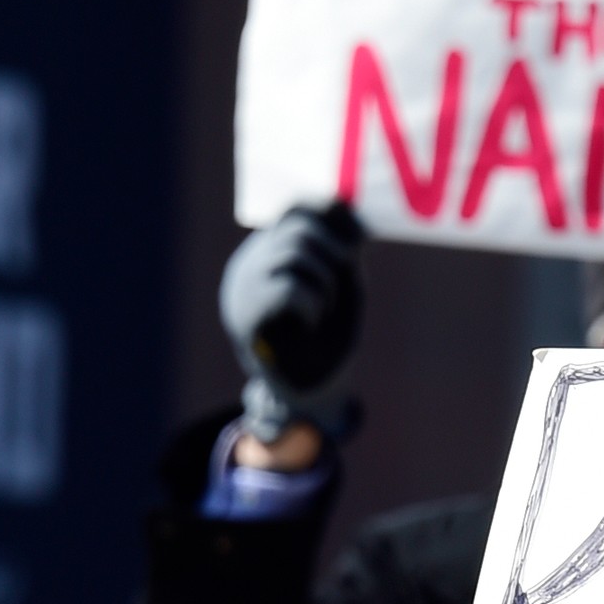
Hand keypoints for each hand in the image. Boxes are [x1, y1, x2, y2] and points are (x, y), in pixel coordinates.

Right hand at [222, 200, 366, 446]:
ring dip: (325, 281)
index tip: (361, 239)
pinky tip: (309, 322)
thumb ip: (340, 246)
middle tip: (341, 284)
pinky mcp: (245, 318)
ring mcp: (242, 289)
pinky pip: (288, 288)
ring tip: (321, 310)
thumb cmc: (329, 339)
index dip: (332, 213)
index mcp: (269, 252)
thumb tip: (348, 207)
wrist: (311, 395)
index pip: (296, 209)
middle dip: (335, 252)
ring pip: (293, 253)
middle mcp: (249, 265)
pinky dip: (312, 304)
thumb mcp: (341, 282)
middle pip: (297, 226)